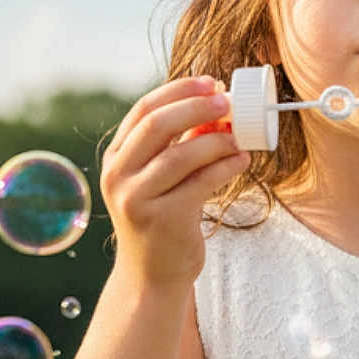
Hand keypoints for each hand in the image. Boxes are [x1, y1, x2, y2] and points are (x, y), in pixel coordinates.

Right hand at [100, 75, 248, 286]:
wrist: (152, 276)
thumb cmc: (162, 219)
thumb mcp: (159, 178)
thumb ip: (179, 144)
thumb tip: (215, 106)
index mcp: (116, 159)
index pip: (143, 110)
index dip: (179, 91)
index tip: (211, 82)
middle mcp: (119, 176)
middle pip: (157, 125)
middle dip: (196, 107)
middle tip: (227, 101)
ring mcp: (137, 198)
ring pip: (181, 155)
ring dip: (216, 140)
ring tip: (240, 137)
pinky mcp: (163, 219)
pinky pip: (201, 182)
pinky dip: (225, 166)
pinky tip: (242, 161)